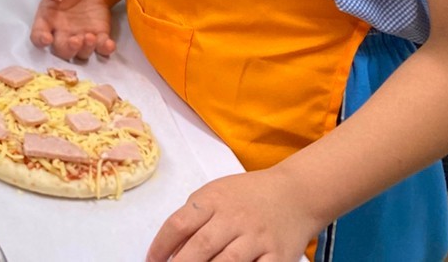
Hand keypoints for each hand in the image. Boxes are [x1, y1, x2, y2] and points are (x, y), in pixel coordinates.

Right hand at [31, 0, 117, 60]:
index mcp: (47, 22)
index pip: (38, 36)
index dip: (41, 40)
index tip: (46, 38)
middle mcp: (62, 35)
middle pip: (61, 51)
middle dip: (68, 49)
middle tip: (75, 40)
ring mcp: (81, 39)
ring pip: (81, 54)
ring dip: (86, 49)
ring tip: (91, 37)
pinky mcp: (99, 38)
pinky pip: (102, 50)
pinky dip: (105, 49)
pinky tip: (109, 43)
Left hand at [147, 169, 323, 261]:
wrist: (296, 193)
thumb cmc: (248, 195)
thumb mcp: (216, 193)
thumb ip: (194, 216)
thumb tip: (169, 249)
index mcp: (213, 200)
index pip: (179, 223)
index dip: (161, 245)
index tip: (151, 260)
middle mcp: (234, 218)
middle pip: (201, 245)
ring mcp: (257, 238)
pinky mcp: (278, 256)